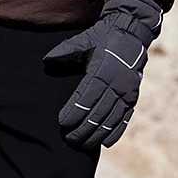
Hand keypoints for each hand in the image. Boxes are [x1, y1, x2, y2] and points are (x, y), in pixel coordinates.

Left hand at [43, 0, 162, 147]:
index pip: (86, 97)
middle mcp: (117, 84)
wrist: (131, 34)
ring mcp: (127, 93)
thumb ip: (63, 52)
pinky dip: (114, 132)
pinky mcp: (133, 98)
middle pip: (98, 113)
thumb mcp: (82, 41)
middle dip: (83, 128)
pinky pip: (124, 119)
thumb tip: (45, 63)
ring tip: (82, 144)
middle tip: (68, 138)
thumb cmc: (102, 37)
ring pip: (110, 119)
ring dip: (96, 134)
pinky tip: (104, 143)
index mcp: (102, 70)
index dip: (74, 112)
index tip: (62, 122)